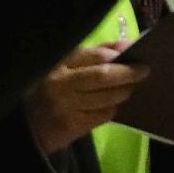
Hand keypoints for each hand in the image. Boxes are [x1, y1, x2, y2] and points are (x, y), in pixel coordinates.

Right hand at [25, 43, 147, 155]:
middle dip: (128, 74)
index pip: (97, 57)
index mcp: (62, 65)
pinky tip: (116, 104)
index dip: (120, 55)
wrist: (29, 123)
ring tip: (132, 88)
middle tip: (144, 72)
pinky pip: (102, 116)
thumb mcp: (69, 64)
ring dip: (124, 93)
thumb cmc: (55, 87)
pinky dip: (113, 109)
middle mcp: (63, 86)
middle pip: (103, 77)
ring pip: (106, 99)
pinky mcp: (72, 127)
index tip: (139, 55)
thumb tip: (129, 44)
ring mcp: (67, 108)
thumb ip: (98, 53)